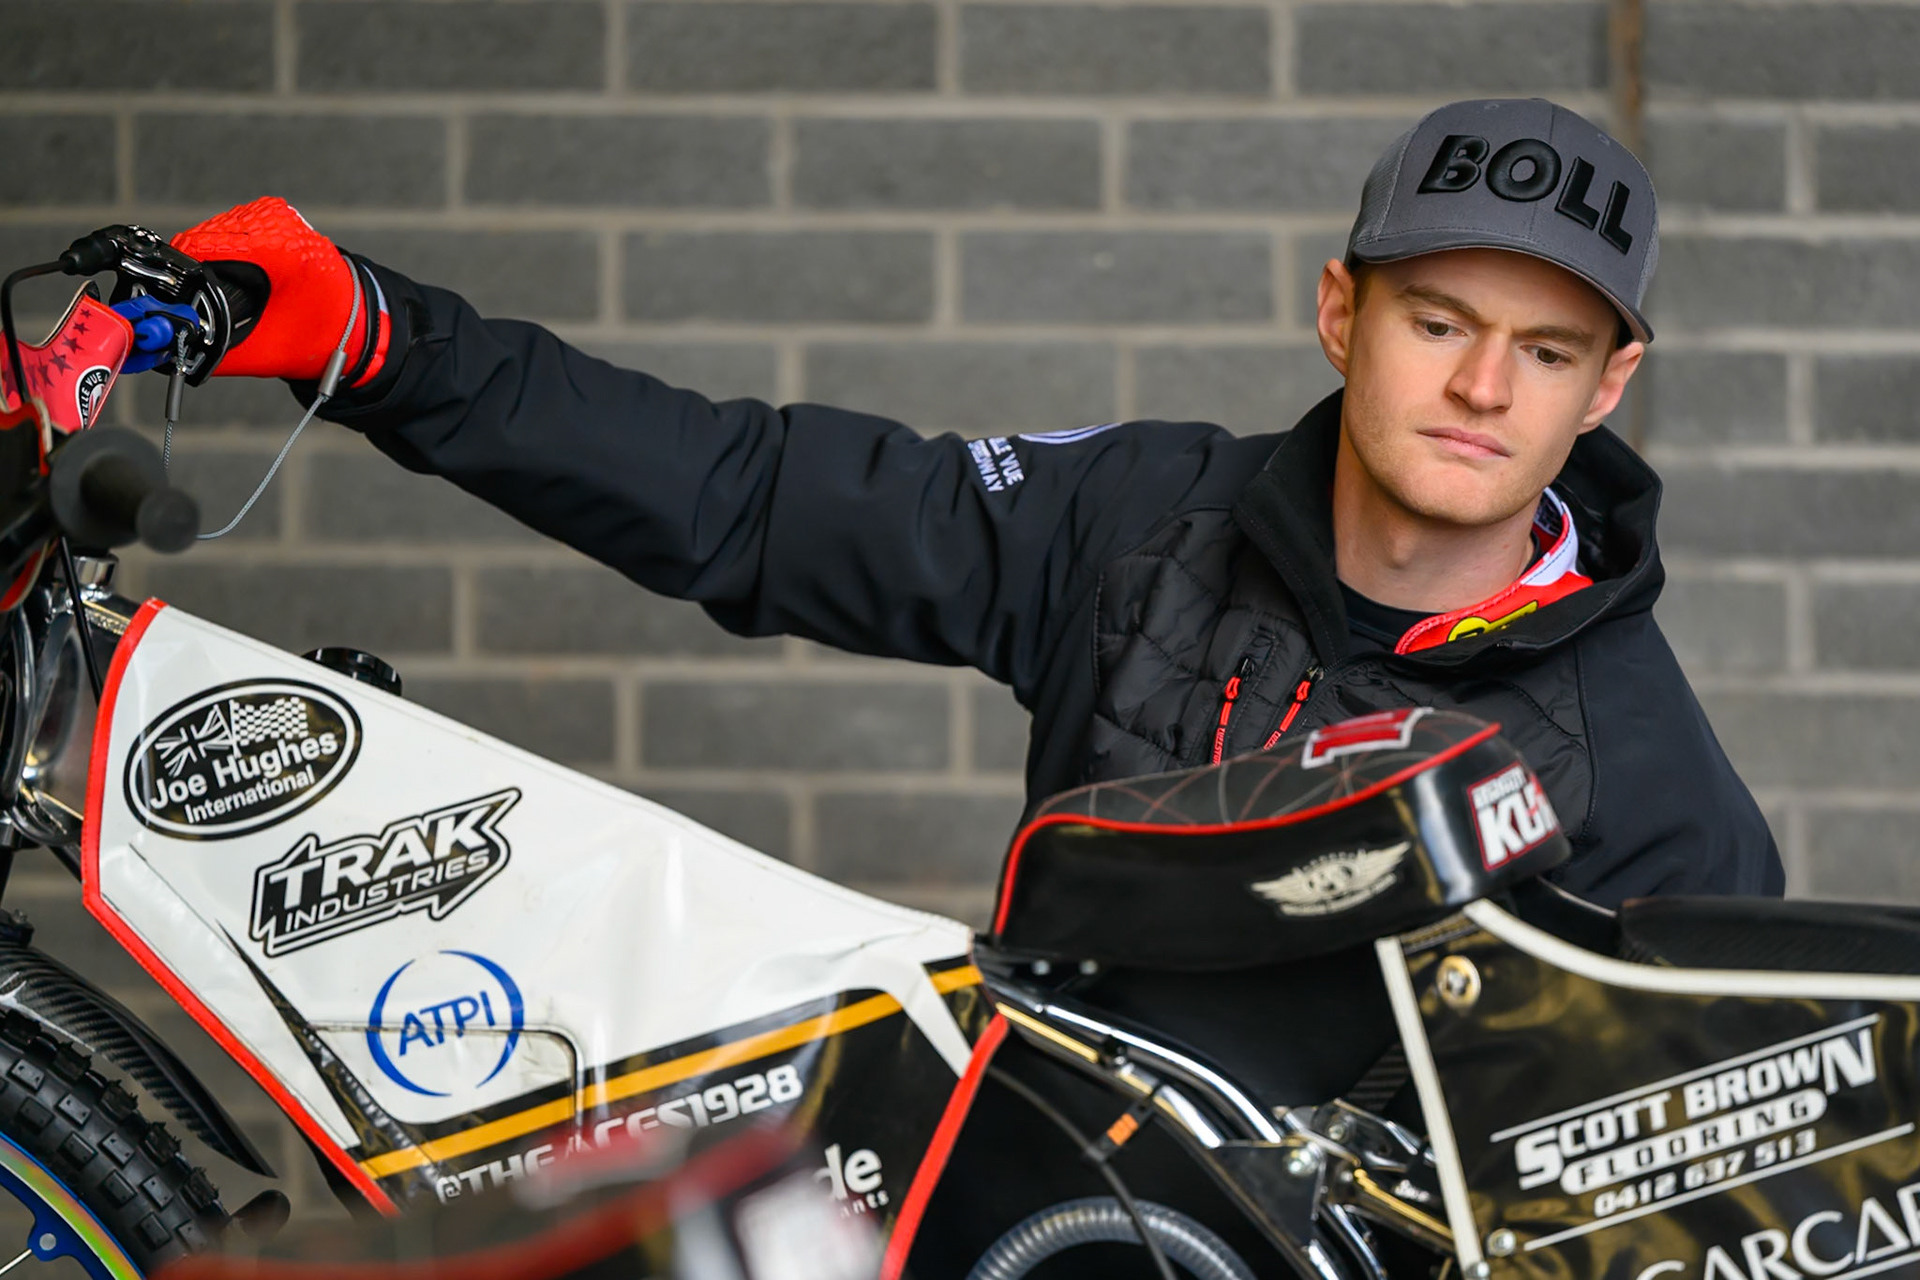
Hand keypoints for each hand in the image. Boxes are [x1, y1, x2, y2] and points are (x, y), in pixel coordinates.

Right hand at [170, 197, 385, 386]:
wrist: (356, 321)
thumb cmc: (321, 333)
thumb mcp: (267, 350)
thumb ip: (217, 350)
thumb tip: (174, 346)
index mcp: (280, 248)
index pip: (203, 246)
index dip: (185, 275)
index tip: (180, 298)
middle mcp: (275, 221)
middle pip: (204, 239)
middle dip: (200, 273)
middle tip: (213, 302)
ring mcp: (273, 214)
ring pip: (212, 232)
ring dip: (212, 262)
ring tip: (237, 290)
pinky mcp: (271, 214)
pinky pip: (229, 229)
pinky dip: (227, 252)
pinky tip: (245, 274)